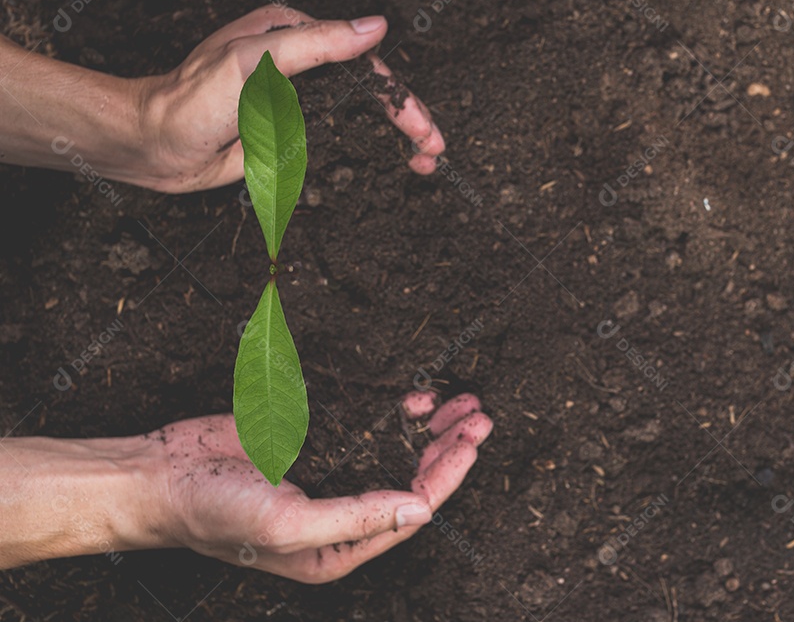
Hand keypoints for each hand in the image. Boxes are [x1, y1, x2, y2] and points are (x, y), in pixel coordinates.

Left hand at [136, 5, 445, 191]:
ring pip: (356, 120)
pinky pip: (332, 144)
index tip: (422, 127)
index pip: (363, 63)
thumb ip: (319, 43)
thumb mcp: (261, 60)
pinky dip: (363, 156)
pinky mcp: (286, 136)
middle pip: (367, 93)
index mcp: (295, 35)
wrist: (156, 146)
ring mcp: (295, 103)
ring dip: (391, 142)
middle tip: (433, 149)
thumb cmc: (193, 98)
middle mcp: (299, 67)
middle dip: (407, 122)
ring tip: (422, 164)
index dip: (399, 97)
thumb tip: (374, 27)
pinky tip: (385, 169)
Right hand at [154, 392, 490, 582]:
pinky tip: (415, 398)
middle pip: (411, 479)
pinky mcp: (313, 442)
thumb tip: (420, 510)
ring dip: (429, 428)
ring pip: (394, 450)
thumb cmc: (214, 514)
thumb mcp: (288, 525)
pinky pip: (364, 425)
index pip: (410, 511)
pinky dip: (391, 412)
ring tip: (461, 403)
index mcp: (339, 549)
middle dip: (447, 447)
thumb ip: (356, 517)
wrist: (160, 477)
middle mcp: (341, 515)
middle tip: (477, 415)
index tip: (470, 443)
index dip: (445, 476)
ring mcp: (329, 475)